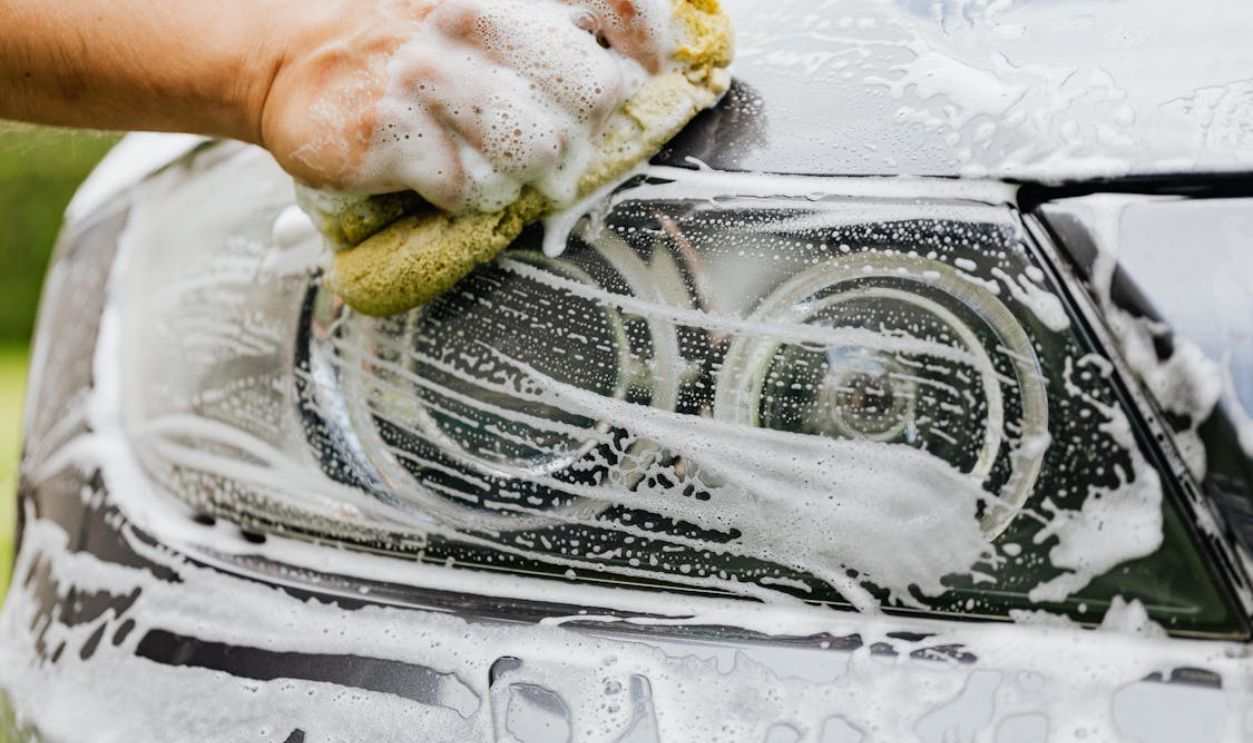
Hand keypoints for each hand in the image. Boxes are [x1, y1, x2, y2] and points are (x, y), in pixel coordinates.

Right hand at [260, 0, 669, 211]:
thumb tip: (630, 66)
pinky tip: (433, 163)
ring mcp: (428, 73)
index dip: (645, 43)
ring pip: (541, 147)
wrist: (286, 57)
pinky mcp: (392, 132)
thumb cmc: (398, 34)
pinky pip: (472, 188)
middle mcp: (469, 14)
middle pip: (593, 90)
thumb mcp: (469, 2)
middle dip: (580, 120)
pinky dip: (461, 190)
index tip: (644, 69)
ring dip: (521, 162)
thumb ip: (547, 21)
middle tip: (542, 122)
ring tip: (483, 148)